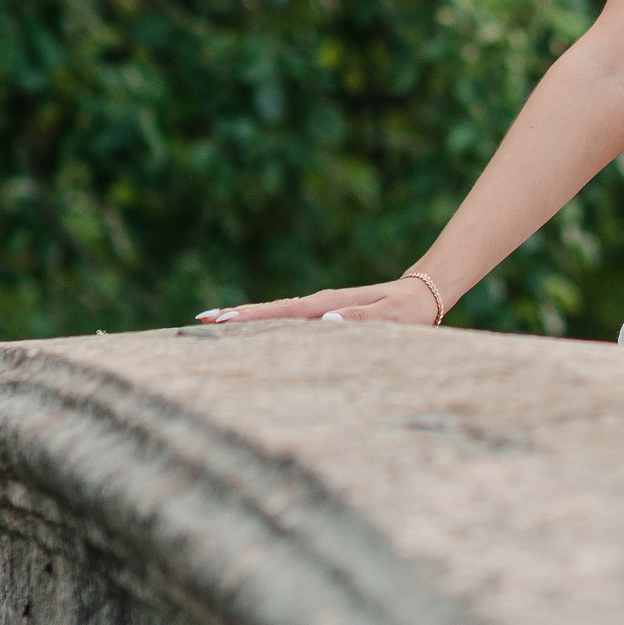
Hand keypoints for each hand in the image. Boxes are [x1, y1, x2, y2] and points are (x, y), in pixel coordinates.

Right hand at [197, 278, 442, 325]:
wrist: (424, 293)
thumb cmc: (410, 310)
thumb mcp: (393, 317)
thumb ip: (362, 321)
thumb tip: (327, 322)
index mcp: (329, 305)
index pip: (282, 311)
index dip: (250, 316)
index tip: (219, 319)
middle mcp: (320, 305)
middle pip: (270, 311)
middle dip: (236, 316)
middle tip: (199, 321)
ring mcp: (321, 308)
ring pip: (277, 314)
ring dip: (247, 318)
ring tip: (214, 324)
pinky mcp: (326, 314)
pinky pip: (291, 319)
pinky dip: (267, 322)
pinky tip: (254, 331)